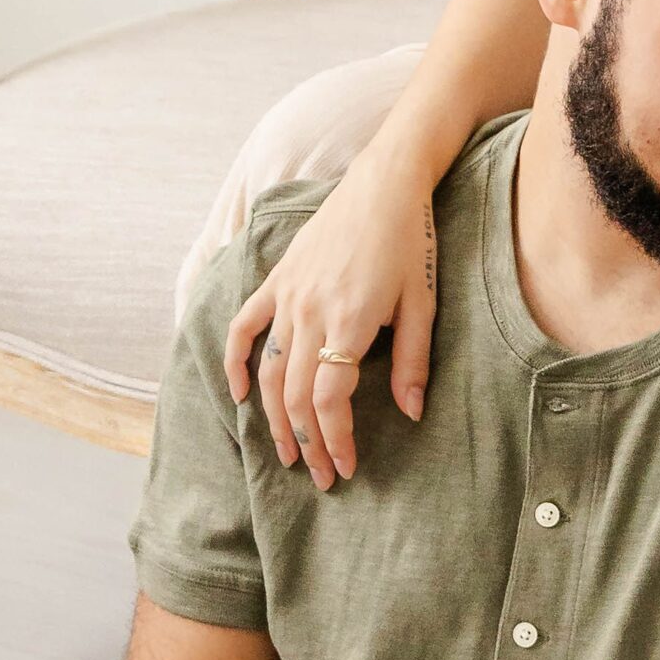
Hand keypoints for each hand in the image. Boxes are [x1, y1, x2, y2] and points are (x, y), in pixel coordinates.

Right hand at [224, 148, 440, 488]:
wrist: (384, 183)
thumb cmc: (411, 241)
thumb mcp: (423, 303)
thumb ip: (414, 361)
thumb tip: (411, 413)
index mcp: (349, 322)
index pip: (328, 400)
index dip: (334, 440)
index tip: (345, 468)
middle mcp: (310, 313)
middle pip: (295, 395)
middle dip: (306, 442)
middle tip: (319, 476)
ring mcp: (288, 295)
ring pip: (270, 370)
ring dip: (274, 417)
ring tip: (286, 452)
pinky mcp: (277, 279)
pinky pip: (244, 327)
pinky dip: (235, 362)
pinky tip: (240, 394)